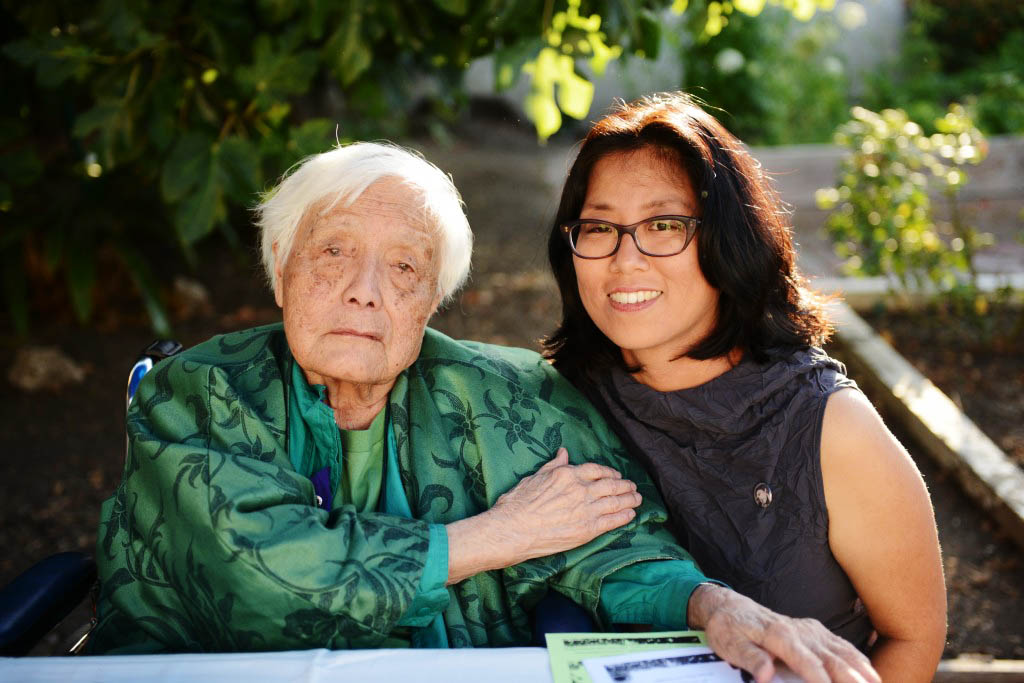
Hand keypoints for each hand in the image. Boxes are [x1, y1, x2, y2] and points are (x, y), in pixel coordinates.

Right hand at [491, 447, 641, 560]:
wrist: (513, 529)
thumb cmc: (517, 503)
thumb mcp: (534, 477)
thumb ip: (553, 465)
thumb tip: (564, 452)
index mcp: (567, 474)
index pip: (596, 470)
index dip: (609, 472)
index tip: (616, 475)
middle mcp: (580, 489)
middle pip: (611, 485)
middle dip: (625, 485)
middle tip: (633, 487)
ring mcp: (585, 510)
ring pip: (615, 502)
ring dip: (629, 500)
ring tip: (637, 499)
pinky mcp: (587, 529)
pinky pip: (612, 521)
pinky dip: (624, 517)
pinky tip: (631, 515)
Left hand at [688, 584, 879, 682]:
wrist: (730, 607)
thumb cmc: (728, 628)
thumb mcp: (729, 644)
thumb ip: (749, 658)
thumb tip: (765, 674)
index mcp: (778, 634)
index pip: (804, 660)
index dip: (819, 678)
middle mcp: (799, 630)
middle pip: (829, 656)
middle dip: (850, 676)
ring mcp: (809, 629)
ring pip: (840, 650)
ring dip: (860, 668)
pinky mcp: (813, 630)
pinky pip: (839, 644)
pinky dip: (857, 658)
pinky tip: (870, 671)